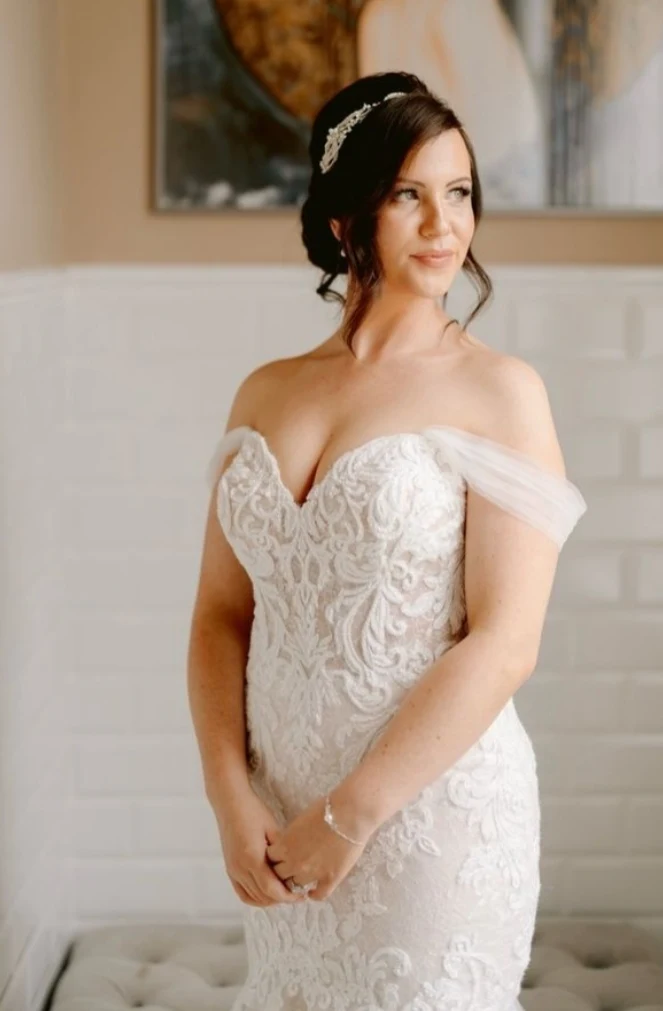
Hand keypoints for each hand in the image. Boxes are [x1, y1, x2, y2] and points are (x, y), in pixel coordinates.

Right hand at [213, 787, 307, 907]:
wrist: (230, 803)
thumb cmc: (253, 811)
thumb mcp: (272, 828)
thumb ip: (283, 851)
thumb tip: (295, 869)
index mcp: (252, 858)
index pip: (272, 889)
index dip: (288, 897)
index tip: (301, 895)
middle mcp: (240, 868)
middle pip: (263, 897)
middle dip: (281, 899)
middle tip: (296, 894)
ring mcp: (233, 870)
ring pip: (252, 898)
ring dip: (269, 900)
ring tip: (284, 893)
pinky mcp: (230, 869)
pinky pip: (242, 893)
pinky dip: (255, 898)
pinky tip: (267, 893)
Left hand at [265, 795, 368, 901]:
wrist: (349, 814)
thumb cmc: (325, 809)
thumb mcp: (300, 820)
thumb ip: (291, 836)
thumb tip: (289, 842)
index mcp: (285, 845)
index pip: (270, 859)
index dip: (275, 857)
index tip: (280, 855)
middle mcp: (294, 863)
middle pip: (279, 875)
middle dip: (283, 871)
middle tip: (290, 866)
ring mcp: (312, 873)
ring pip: (296, 886)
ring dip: (298, 881)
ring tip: (303, 877)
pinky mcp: (330, 879)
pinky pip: (318, 895)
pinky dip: (315, 894)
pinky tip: (315, 891)